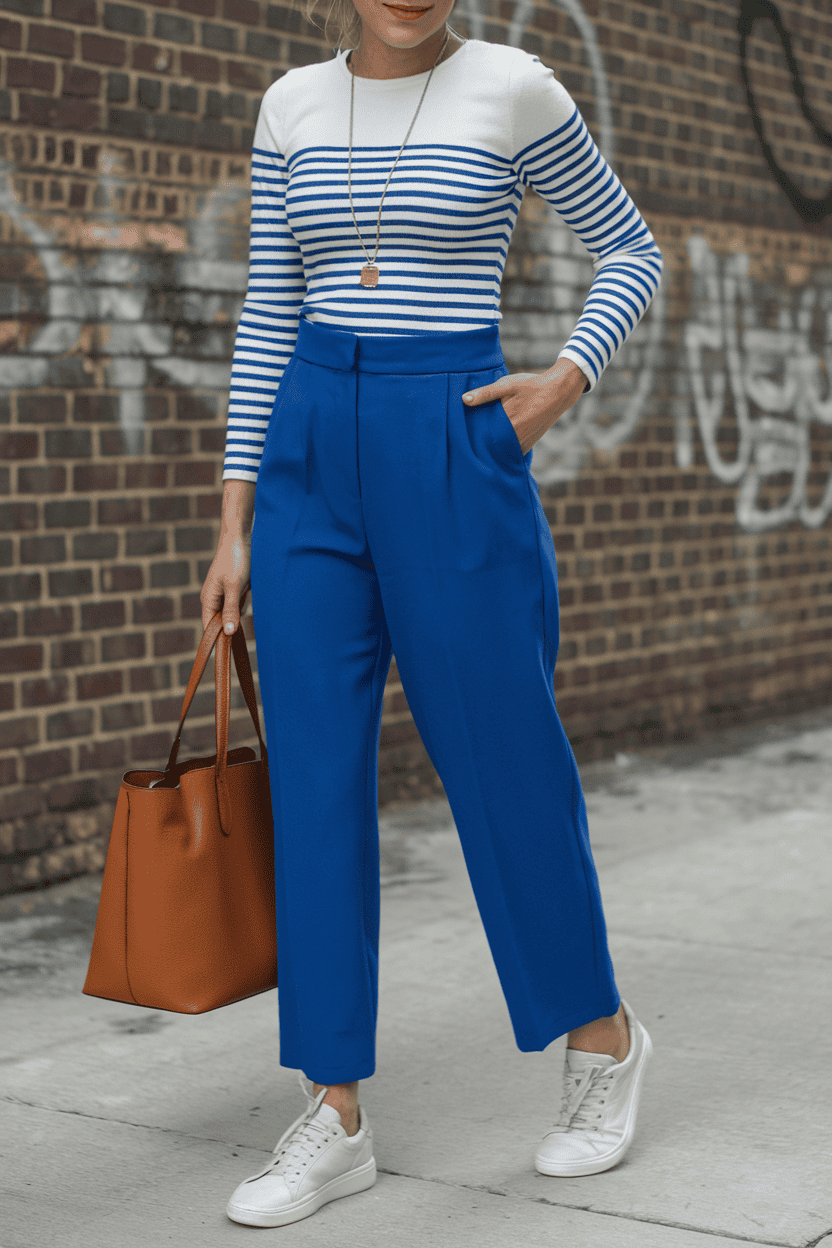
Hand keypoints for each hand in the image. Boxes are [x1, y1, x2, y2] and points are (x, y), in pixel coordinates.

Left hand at [462, 358, 588, 454]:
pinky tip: (494, 448)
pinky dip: (502, 452)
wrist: (558, 392)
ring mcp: (523, 442)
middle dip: (478, 445)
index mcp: (507, 421)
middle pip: (490, 446)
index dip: (471, 437)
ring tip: (477, 449)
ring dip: (490, 450)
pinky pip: (511, 453)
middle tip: (465, 446)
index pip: (482, 435)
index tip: (460, 439)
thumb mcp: (507, 384)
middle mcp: (515, 435)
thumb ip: (486, 393)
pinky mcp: (528, 444)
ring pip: (500, 452)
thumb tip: (464, 400)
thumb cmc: (531, 386)